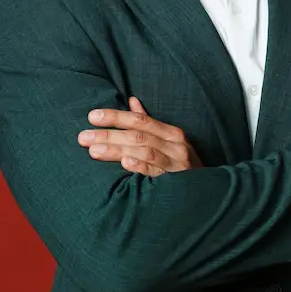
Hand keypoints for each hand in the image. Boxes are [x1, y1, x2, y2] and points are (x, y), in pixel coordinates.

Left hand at [79, 97, 202, 176]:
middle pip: (138, 135)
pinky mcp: (174, 181)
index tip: (92, 116)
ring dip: (117, 150)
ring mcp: (175, 163)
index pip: (140, 120)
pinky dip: (141, 166)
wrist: (207, 191)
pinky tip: (125, 163)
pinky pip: (155, 172)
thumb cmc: (182, 163)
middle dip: (109, 135)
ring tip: (94, 150)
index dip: (116, 116)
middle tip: (83, 136)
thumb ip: (149, 122)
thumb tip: (131, 100)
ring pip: (143, 151)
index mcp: (170, 132)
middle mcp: (174, 144)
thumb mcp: (170, 140)